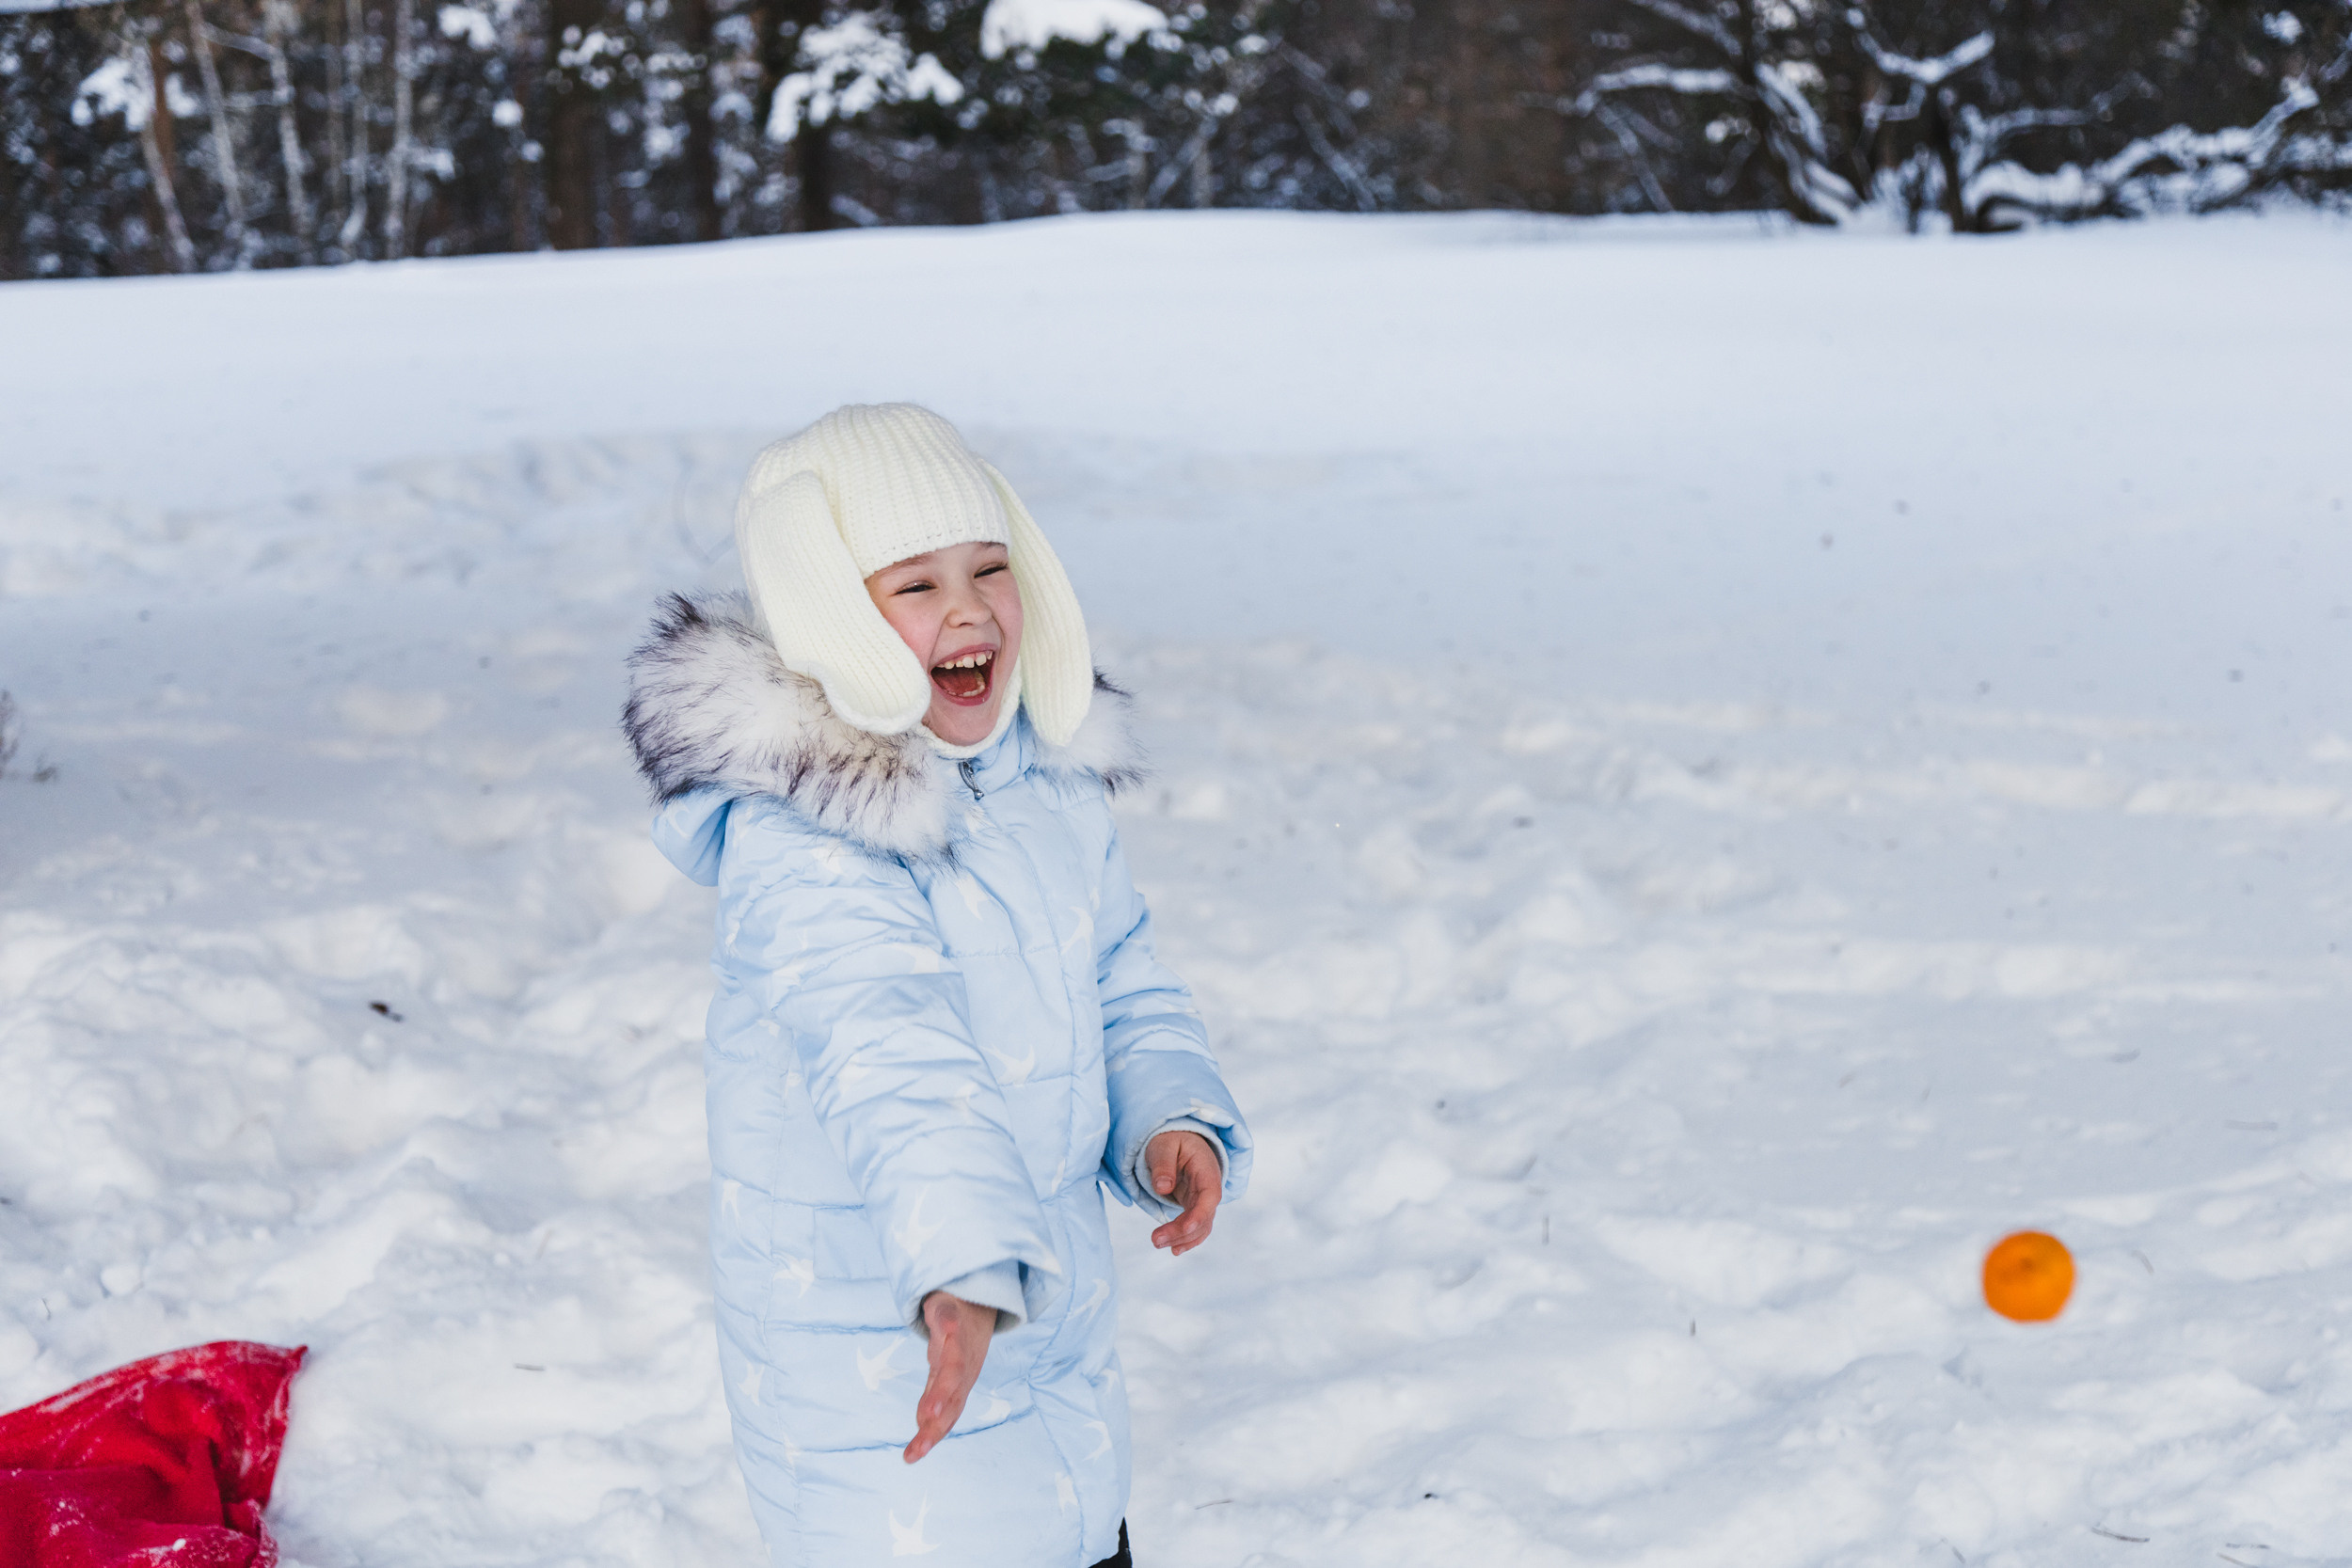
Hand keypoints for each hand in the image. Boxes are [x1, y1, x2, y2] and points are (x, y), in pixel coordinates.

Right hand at [903, 1291, 995, 1463]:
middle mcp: (963, 1369)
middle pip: (952, 1400)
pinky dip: (949, 1337)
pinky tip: (944, 1339)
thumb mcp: (944, 1369)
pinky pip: (951, 1328)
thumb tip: (924, 1425)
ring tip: (930, 1416)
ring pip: (953, 1370)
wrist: (975, 1300)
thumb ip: (934, 1395)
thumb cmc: (958, 1340)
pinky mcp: (953, 1318)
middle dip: (937, 1426)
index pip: (946, 1415)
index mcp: (958, 1385)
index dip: (932, 1436)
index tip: (910, 1458)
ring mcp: (960, 1344)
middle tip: (918, 1450)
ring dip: (943, 1393)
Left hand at [1147, 1130, 1222, 1255]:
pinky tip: (1173, 1249)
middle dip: (1182, 1231)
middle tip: (1155, 1239)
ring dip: (1181, 1238)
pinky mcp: (1193, 1207)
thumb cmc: (1171, 1140)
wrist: (1177, 1141)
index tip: (1185, 1227)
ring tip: (1157, 1242)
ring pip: (1200, 1226)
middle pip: (1204, 1216)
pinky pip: (1195, 1227)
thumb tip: (1163, 1188)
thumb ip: (1163, 1165)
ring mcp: (1203, 1200)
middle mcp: (1209, 1188)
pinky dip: (1186, 1240)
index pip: (1210, 1196)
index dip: (1200, 1214)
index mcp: (1206, 1170)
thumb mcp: (1164, 1145)